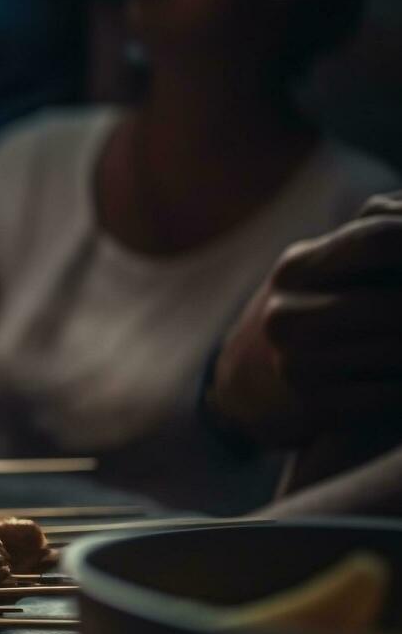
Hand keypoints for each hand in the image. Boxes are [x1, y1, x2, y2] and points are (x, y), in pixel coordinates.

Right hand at [209, 192, 401, 446]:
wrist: (247, 387)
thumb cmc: (315, 310)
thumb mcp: (327, 264)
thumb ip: (381, 225)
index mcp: (297, 268)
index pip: (379, 238)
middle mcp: (286, 314)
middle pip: (393, 304)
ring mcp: (297, 365)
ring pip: (397, 352)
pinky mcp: (315, 408)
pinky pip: (392, 396)